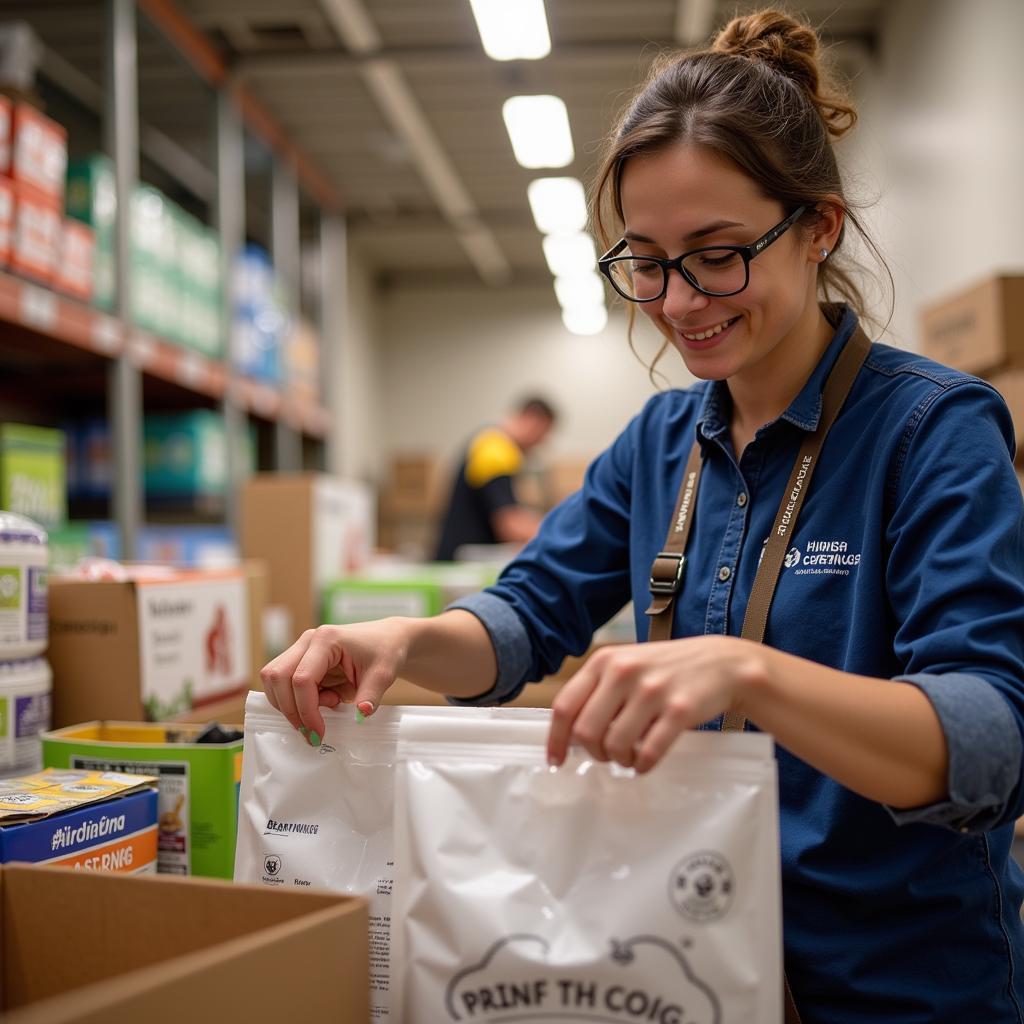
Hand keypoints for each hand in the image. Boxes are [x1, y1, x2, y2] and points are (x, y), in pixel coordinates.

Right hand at [260, 618, 413, 737]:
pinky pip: (284, 684)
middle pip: (277, 677)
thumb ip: (371, 695)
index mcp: (326, 639)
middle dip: (291, 710)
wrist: (387, 639)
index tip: (318, 733)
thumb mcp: (383, 674)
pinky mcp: (300, 660)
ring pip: (274, 680)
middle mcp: (308, 641)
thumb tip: (361, 714)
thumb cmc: (385, 651)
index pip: (302, 678)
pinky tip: (323, 700)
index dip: (306, 710)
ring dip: (291, 704)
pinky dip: (296, 700)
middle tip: (312, 731)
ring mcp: (301, 649)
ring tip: (326, 705)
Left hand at [547, 636, 767, 772]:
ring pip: (615, 745)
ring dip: (620, 760)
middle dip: (593, 752)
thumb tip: (569, 733)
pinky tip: (645, 762)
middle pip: (586, 731)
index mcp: (605, 661)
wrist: (723, 663)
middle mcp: (624, 672)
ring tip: (629, 756)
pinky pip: (648, 752)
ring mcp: (652, 690)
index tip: (556, 760)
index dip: (556, 739)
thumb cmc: (668, 669)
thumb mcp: (628, 665)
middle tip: (606, 755)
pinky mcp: (679, 710)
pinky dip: (642, 766)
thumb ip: (599, 690)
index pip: (565, 706)